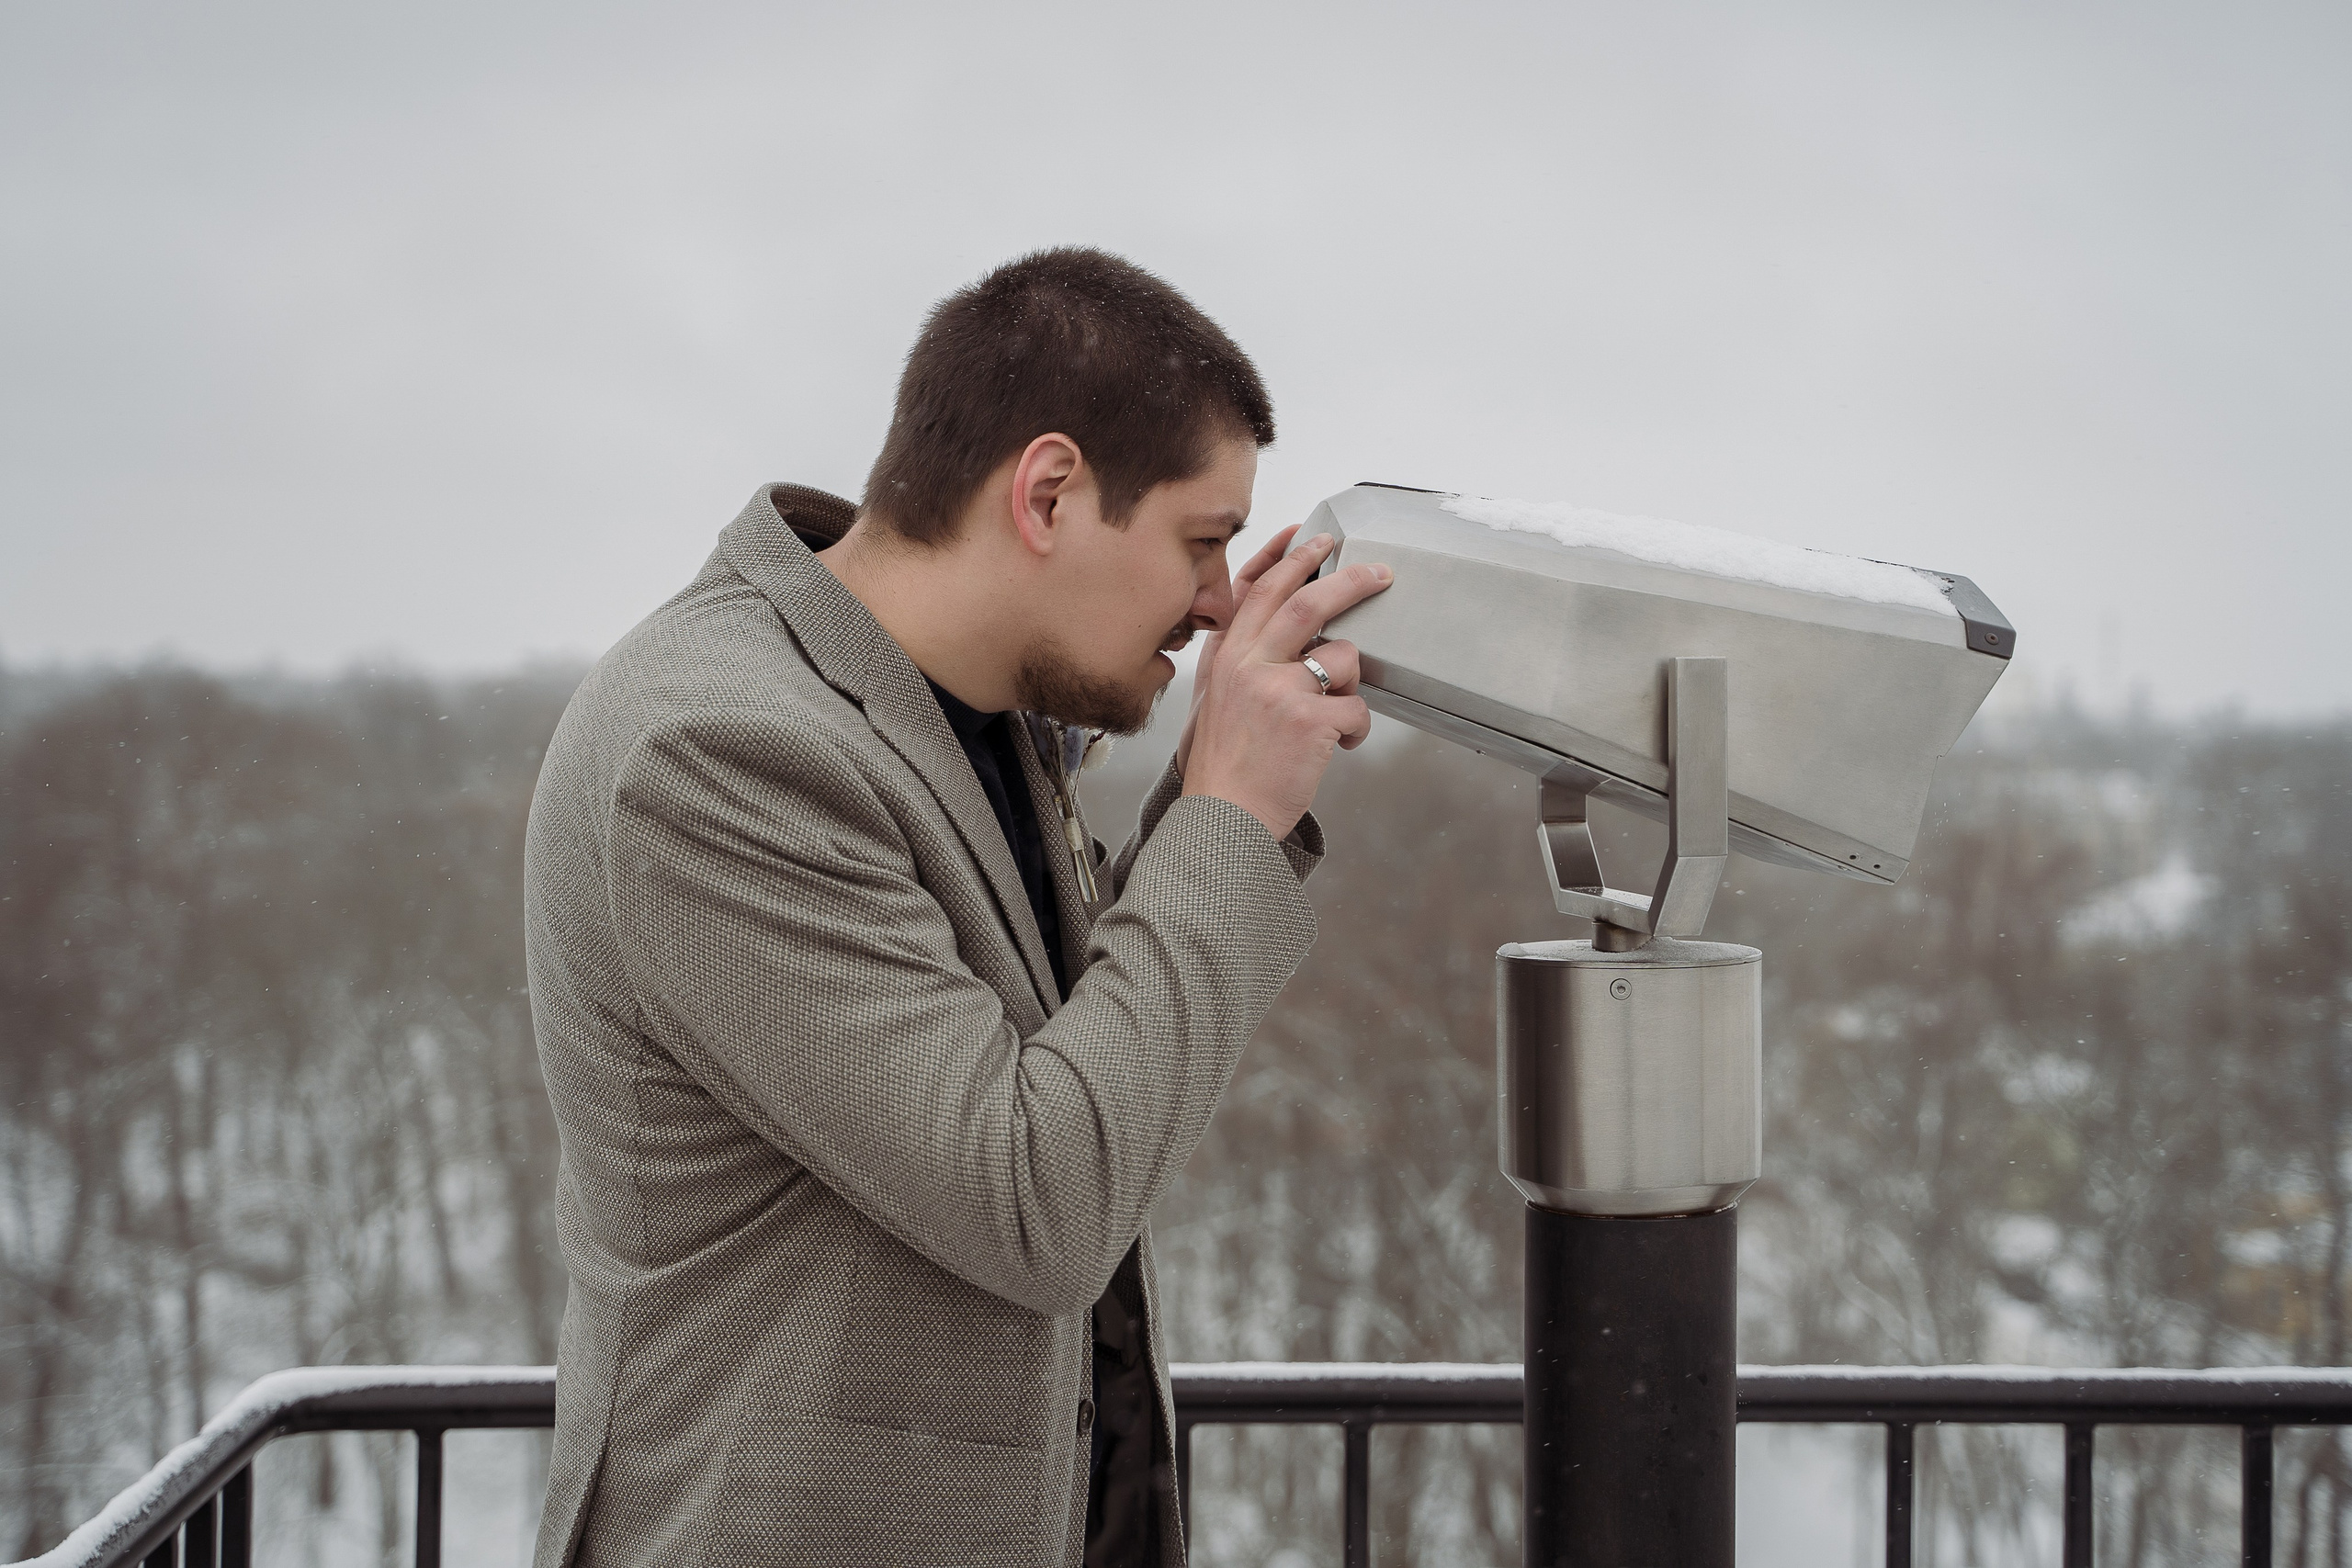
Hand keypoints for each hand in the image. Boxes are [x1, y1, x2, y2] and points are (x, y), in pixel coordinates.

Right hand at [1179, 531, 1391, 839]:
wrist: (1220, 818)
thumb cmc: (1223, 767)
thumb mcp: (1216, 701)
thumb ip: (1239, 661)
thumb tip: (1273, 630)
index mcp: (1227, 658)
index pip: (1260, 591)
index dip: (1290, 559)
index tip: (1313, 538)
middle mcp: (1249, 665)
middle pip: (1307, 602)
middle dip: (1349, 579)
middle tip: (1378, 572)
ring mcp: (1279, 690)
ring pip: (1343, 657)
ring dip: (1353, 684)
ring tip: (1336, 716)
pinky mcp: (1308, 720)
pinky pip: (1357, 709)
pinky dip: (1356, 730)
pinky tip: (1337, 747)